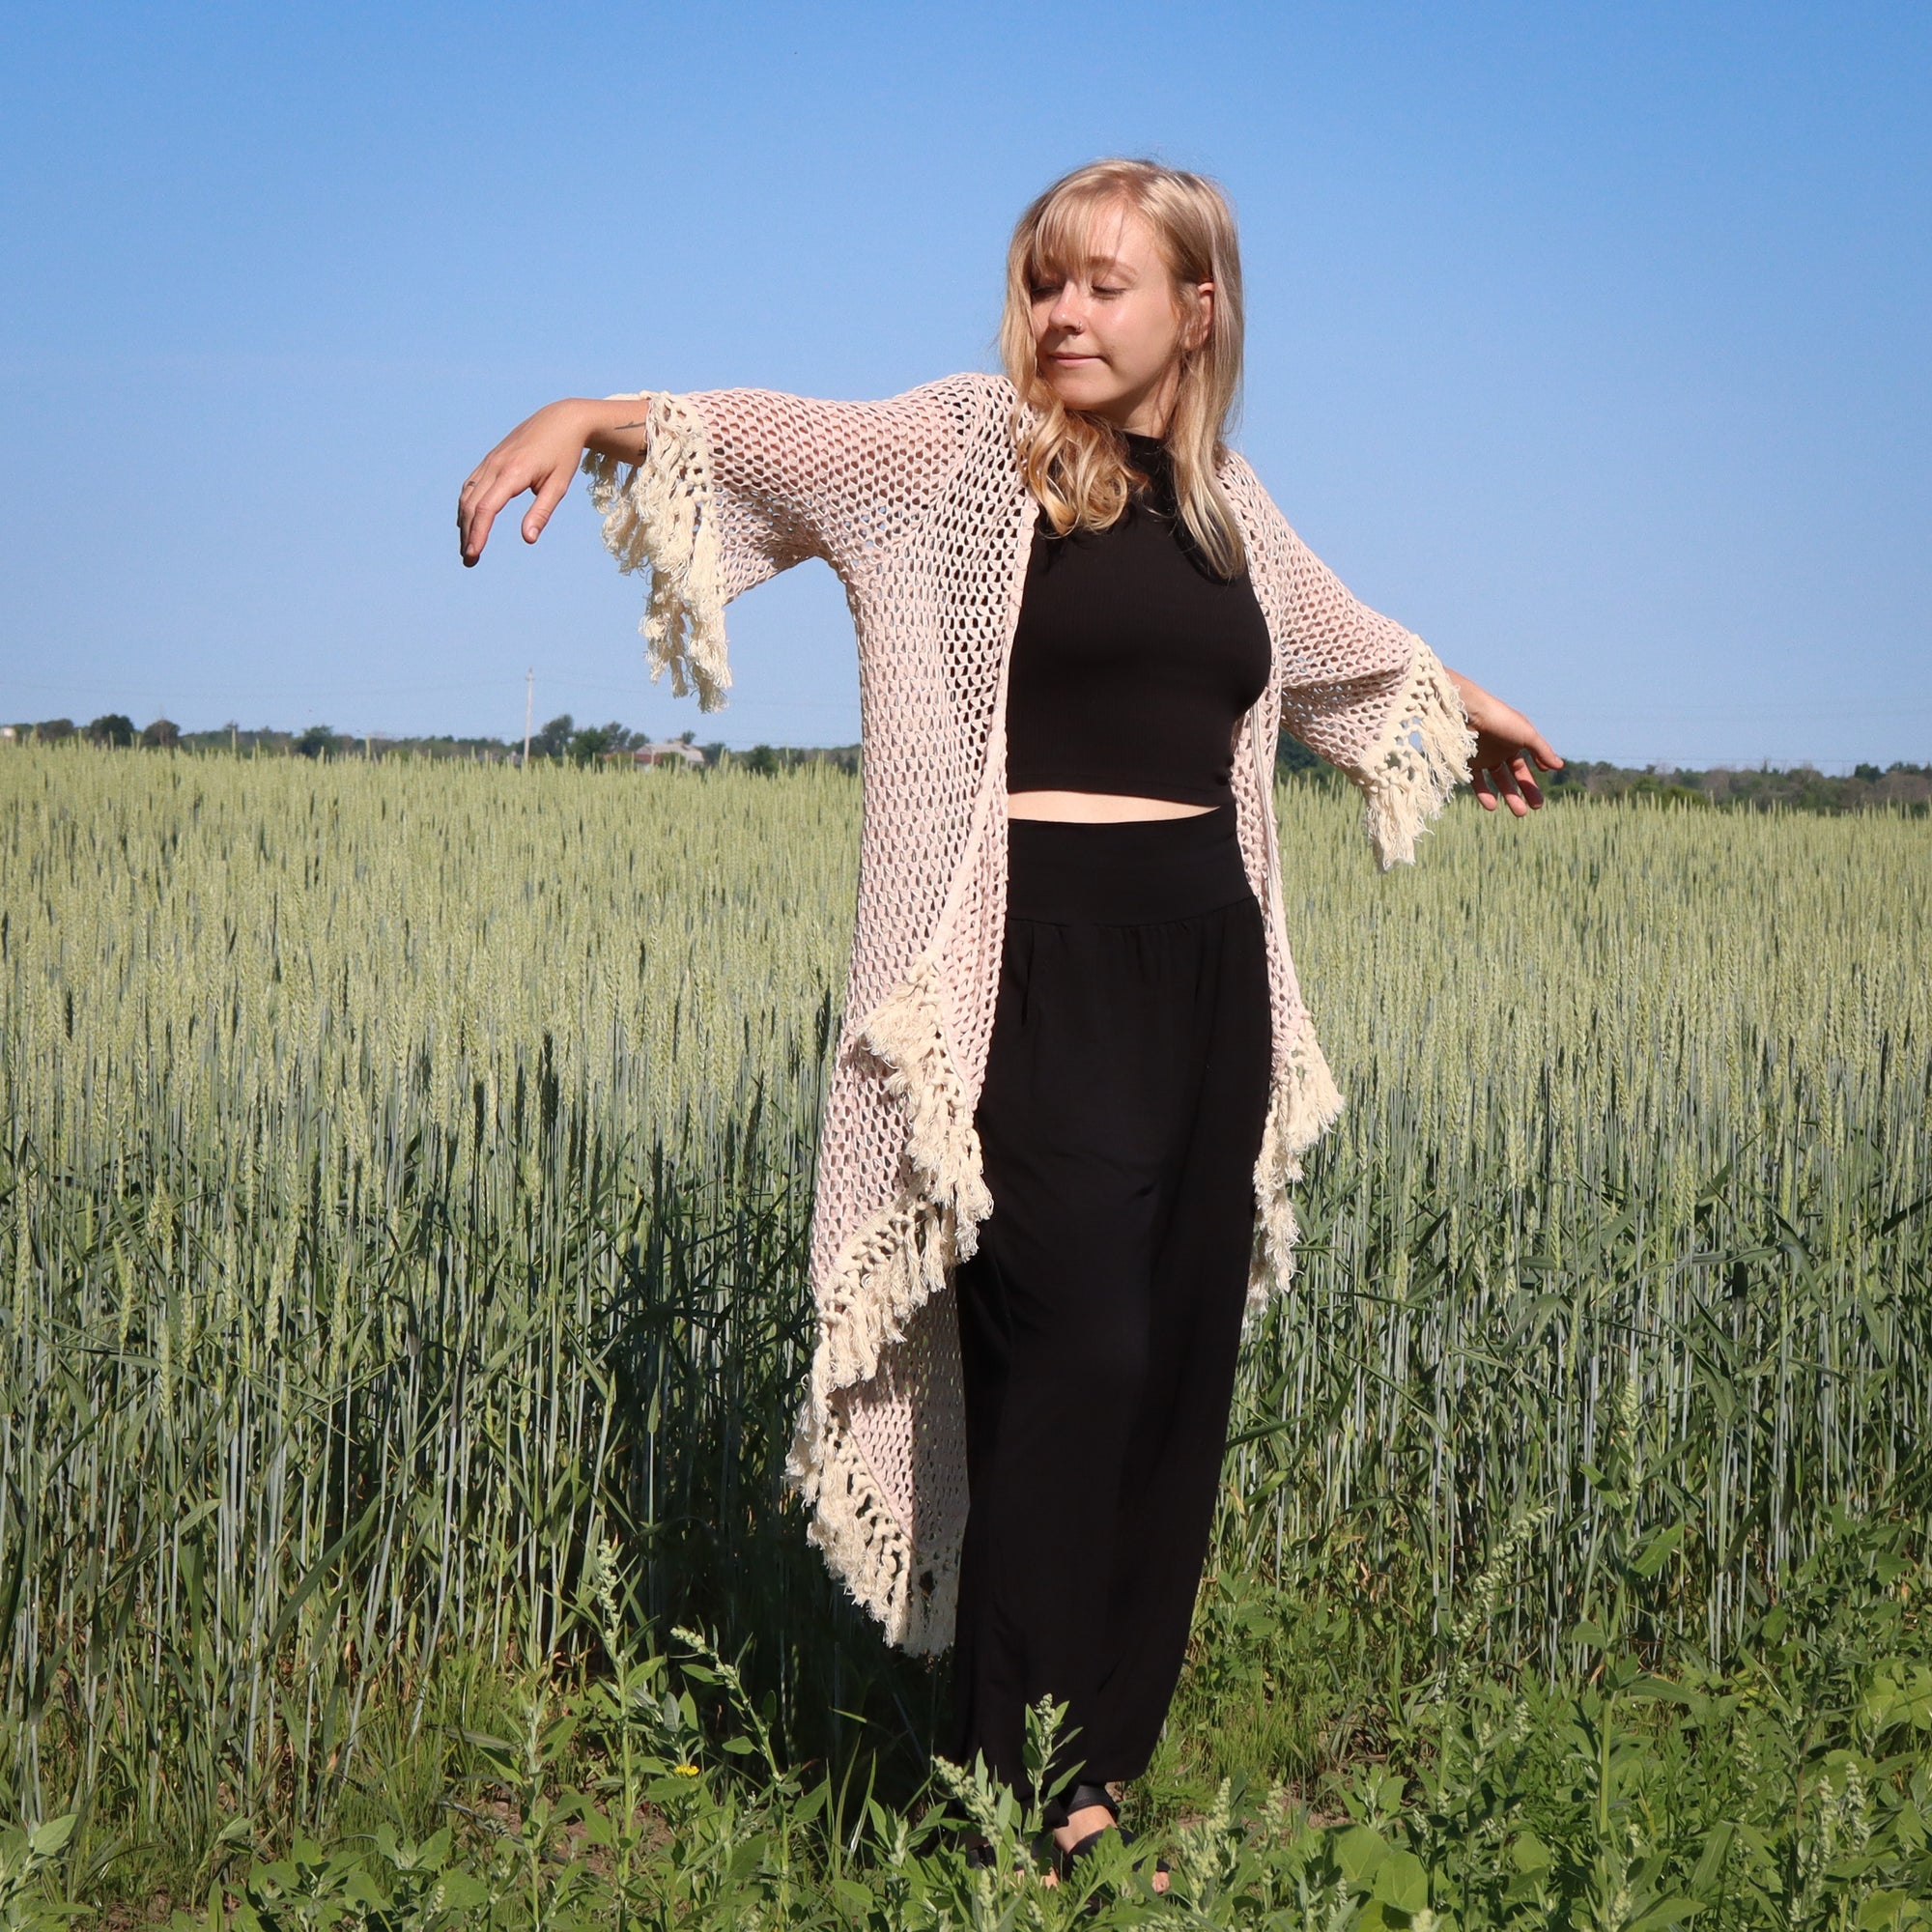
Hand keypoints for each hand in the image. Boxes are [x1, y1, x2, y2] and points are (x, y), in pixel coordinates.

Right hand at [457, 398, 614, 566]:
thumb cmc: (564, 454)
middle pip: (471, 505)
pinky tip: (467, 521)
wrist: (560, 419)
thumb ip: (542, 512)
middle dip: (468, 534)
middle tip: (469, 561)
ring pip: (467, 495)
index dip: (478, 533)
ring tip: (468, 546)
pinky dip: (465, 505)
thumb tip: (528, 538)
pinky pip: (471, 484)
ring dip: (464, 522)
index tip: (474, 554)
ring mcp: (490, 461)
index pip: (487, 508)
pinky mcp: (490, 459)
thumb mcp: (559, 485)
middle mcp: (496, 465)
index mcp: (514, 473)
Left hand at [1445, 670, 1562, 816]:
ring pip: (1498, 781)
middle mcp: (1499, 750)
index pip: (1526, 762)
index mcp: (1514, 741)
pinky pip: (1477, 783)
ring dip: (1509, 796)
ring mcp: (1483, 758)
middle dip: (1526, 791)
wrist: (1467, 713)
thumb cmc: (1500, 719)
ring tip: (1520, 812)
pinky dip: (1484, 795)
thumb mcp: (1527, 734)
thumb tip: (1560, 766)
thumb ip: (1543, 751)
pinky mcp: (1467, 764)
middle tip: (1535, 808)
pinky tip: (1492, 805)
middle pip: (1514, 775)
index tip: (1543, 785)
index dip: (1534, 774)